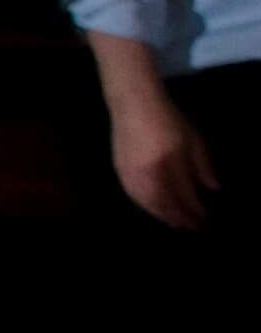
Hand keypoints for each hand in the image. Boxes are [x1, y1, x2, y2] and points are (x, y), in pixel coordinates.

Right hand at [113, 87, 219, 230]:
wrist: (134, 105)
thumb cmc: (168, 119)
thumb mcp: (193, 139)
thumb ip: (202, 165)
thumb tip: (212, 188)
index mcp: (168, 162)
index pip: (183, 194)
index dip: (194, 209)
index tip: (203, 218)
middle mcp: (148, 173)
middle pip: (163, 204)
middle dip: (177, 217)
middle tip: (189, 227)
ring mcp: (130, 174)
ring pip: (147, 204)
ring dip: (161, 215)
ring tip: (173, 222)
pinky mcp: (120, 172)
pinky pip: (135, 197)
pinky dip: (147, 207)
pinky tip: (155, 208)